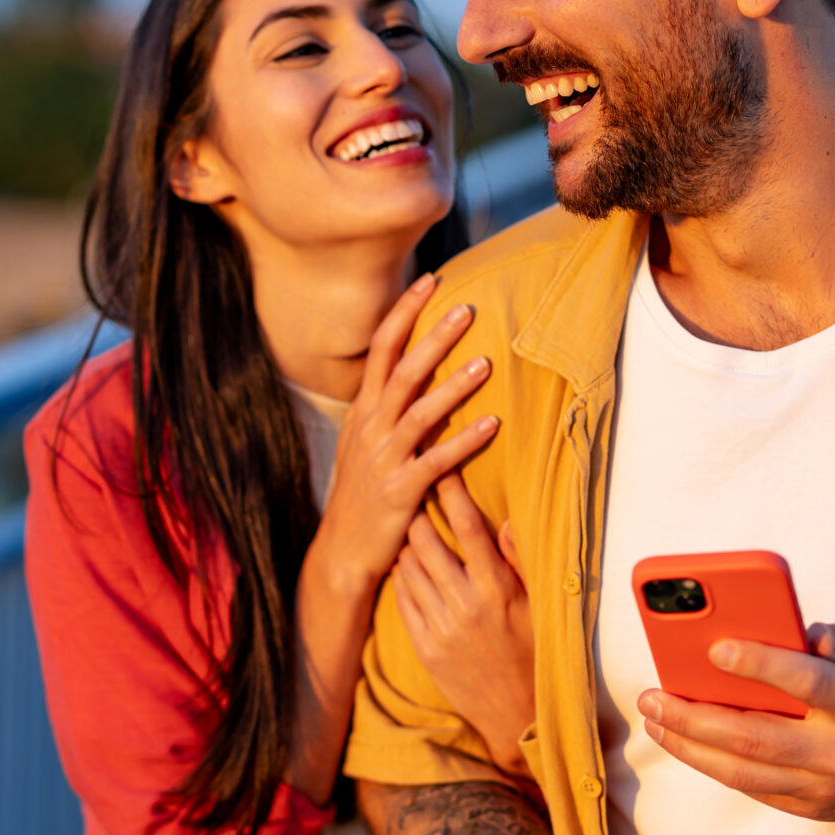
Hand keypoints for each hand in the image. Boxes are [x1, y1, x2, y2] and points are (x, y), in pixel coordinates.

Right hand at [310, 277, 497, 599]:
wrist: (341, 552)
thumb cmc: (361, 496)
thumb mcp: (364, 445)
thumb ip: (384, 409)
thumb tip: (412, 372)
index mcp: (362, 412)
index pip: (382, 350)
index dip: (404, 314)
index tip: (430, 282)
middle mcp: (370, 429)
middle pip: (401, 371)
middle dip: (433, 338)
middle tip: (467, 310)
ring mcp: (383, 460)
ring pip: (419, 412)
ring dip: (453, 385)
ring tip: (486, 363)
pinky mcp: (400, 492)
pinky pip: (436, 461)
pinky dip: (464, 441)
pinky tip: (492, 425)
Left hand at [393, 475, 534, 773]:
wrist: (517, 715)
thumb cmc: (533, 653)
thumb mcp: (538, 606)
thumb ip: (519, 561)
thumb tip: (506, 521)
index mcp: (498, 589)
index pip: (469, 527)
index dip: (452, 491)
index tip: (441, 462)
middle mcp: (465, 603)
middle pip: (429, 540)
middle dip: (417, 505)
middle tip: (407, 478)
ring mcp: (440, 625)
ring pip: (410, 566)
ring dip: (404, 538)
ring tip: (399, 513)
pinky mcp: (423, 645)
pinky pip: (402, 598)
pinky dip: (400, 574)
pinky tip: (400, 558)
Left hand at [638, 623, 834, 820]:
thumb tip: (806, 634)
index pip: (808, 684)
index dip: (760, 665)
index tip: (715, 648)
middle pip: (756, 737)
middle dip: (694, 716)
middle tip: (653, 695)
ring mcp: (827, 787)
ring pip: (744, 771)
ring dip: (690, 746)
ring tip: (655, 720)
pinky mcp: (813, 808)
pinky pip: (751, 787)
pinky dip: (713, 765)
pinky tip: (685, 742)